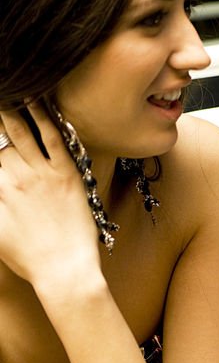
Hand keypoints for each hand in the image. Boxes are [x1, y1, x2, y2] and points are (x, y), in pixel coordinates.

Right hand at [0, 103, 101, 285]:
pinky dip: (44, 117)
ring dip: (11, 109)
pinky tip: (36, 100)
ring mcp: (42, 174)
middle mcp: (14, 178)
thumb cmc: (28, 258)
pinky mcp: (68, 174)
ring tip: (7, 90)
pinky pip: (54, 139)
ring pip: (21, 132)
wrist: (64, 272)